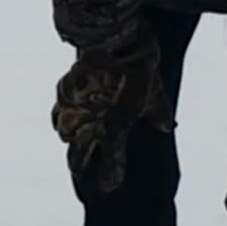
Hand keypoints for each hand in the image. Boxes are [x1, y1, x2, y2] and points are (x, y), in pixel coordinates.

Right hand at [51, 37, 173, 192]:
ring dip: (70, 138)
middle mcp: (92, 124)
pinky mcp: (64, 92)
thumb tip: (168, 127)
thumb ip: (158, 112)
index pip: (111, 162)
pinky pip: (58, 112)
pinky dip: (62, 116)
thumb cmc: (137, 67)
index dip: (109, 177)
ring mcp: (75, 109)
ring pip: (64, 134)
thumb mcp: (152, 91)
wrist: (113, 38)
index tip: (108, 187)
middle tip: (81, 168)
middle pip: (77, 157)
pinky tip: (65, 115)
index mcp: (116, 128)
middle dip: (79, 164)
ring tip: (72, 138)